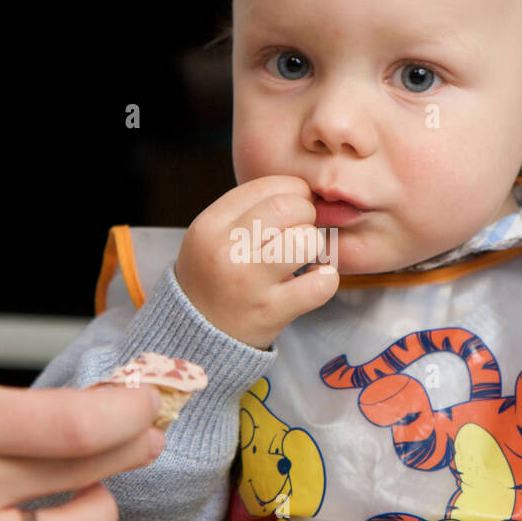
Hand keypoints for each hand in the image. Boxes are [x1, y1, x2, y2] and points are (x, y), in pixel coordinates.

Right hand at [174, 175, 339, 349]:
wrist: (196, 333)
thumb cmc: (215, 276)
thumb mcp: (213, 234)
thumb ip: (249, 209)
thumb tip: (304, 190)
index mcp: (210, 225)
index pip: (267, 187)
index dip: (293, 191)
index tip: (295, 206)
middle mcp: (227, 251)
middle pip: (289, 207)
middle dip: (306, 214)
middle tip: (300, 231)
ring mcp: (249, 283)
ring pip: (306, 240)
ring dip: (314, 245)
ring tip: (303, 256)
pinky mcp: (270, 311)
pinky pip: (320, 284)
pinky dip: (325, 279)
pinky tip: (311, 280)